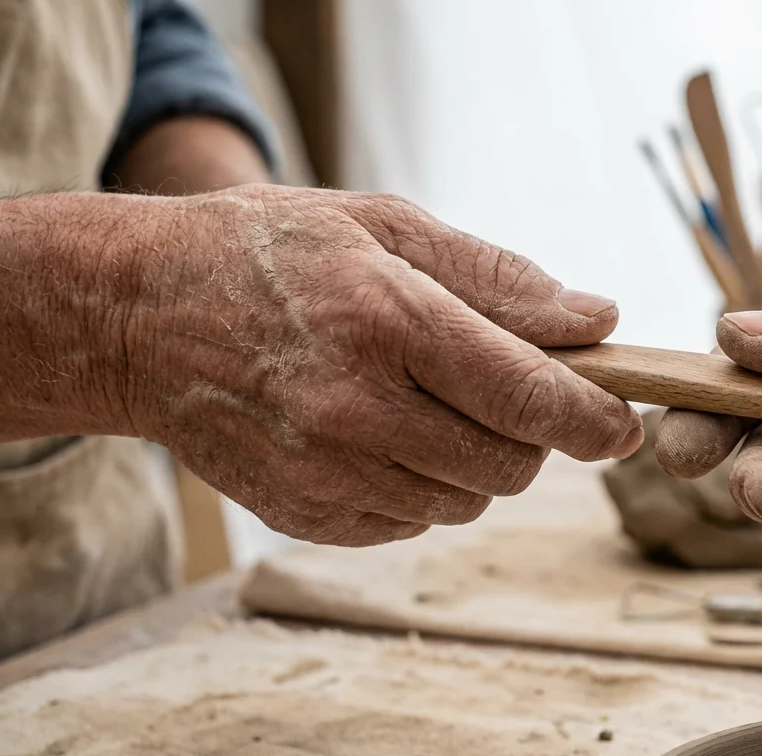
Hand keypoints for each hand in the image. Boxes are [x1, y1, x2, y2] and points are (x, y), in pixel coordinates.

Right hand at [116, 185, 641, 544]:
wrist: (138, 314)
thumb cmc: (270, 254)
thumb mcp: (383, 225)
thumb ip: (497, 277)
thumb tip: (596, 319)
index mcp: (389, 320)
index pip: (528, 397)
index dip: (594, 420)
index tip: (623, 426)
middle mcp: (357, 407)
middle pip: (509, 464)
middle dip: (531, 435)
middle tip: (502, 390)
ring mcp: (325, 471)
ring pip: (464, 501)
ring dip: (474, 462)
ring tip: (424, 403)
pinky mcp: (302, 514)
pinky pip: (409, 524)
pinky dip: (418, 488)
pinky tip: (377, 434)